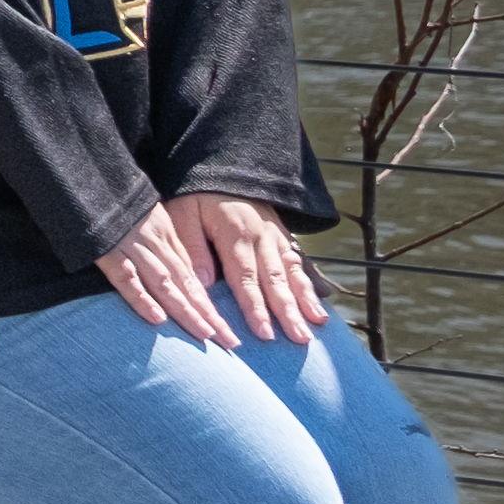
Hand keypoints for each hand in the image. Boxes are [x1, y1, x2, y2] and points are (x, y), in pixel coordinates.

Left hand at [99, 192, 327, 343]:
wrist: (220, 163)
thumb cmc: (195, 194)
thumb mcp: (183, 214)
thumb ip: (193, 248)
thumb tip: (204, 286)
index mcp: (235, 235)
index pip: (245, 278)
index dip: (255, 307)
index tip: (263, 334)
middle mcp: (261, 237)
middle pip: (276, 280)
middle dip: (288, 312)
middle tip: (299, 340)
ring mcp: (275, 235)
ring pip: (293, 272)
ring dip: (305, 300)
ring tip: (317, 325)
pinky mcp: (282, 234)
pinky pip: (299, 261)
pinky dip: (311, 283)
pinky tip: (321, 303)